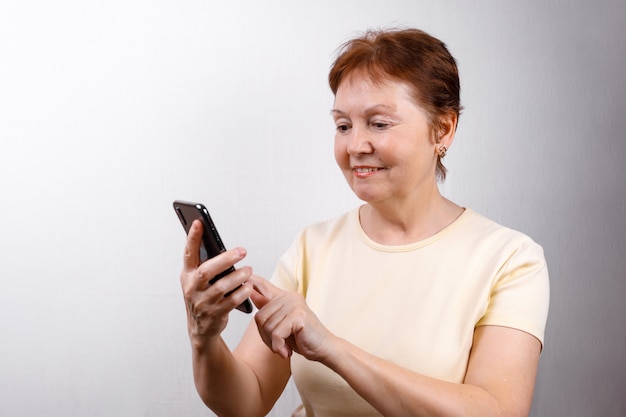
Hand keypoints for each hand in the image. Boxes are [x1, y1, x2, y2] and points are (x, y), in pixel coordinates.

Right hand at [180, 220, 253, 339]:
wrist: (201, 328)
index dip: (193, 238)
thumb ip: (205, 265)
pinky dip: (242, 292)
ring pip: (222, 286)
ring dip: (238, 276)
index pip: (189, 253)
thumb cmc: (202, 297)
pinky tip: (249, 286)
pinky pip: (232, 301)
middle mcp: (192, 288)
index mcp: (187, 275)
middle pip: (207, 270)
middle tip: (242, 251)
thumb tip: (223, 246)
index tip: (199, 222)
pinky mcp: (215, 313)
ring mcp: (203, 302)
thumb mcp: (197, 281)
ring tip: (248, 270)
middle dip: (226, 259)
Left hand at [249, 275, 335, 360]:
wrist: (324, 348)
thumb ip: (267, 309)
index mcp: (283, 297)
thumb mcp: (281, 324)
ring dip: (274, 343)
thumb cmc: (303, 337)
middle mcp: (289, 297)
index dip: (250, 281)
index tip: (242, 276)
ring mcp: (294, 305)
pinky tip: (286, 351)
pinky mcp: (298, 316)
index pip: (262, 285)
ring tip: (284, 347)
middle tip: (278, 344)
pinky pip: (277, 333)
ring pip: (268, 326)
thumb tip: (250, 293)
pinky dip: (279, 346)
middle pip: (260, 316)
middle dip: (265, 336)